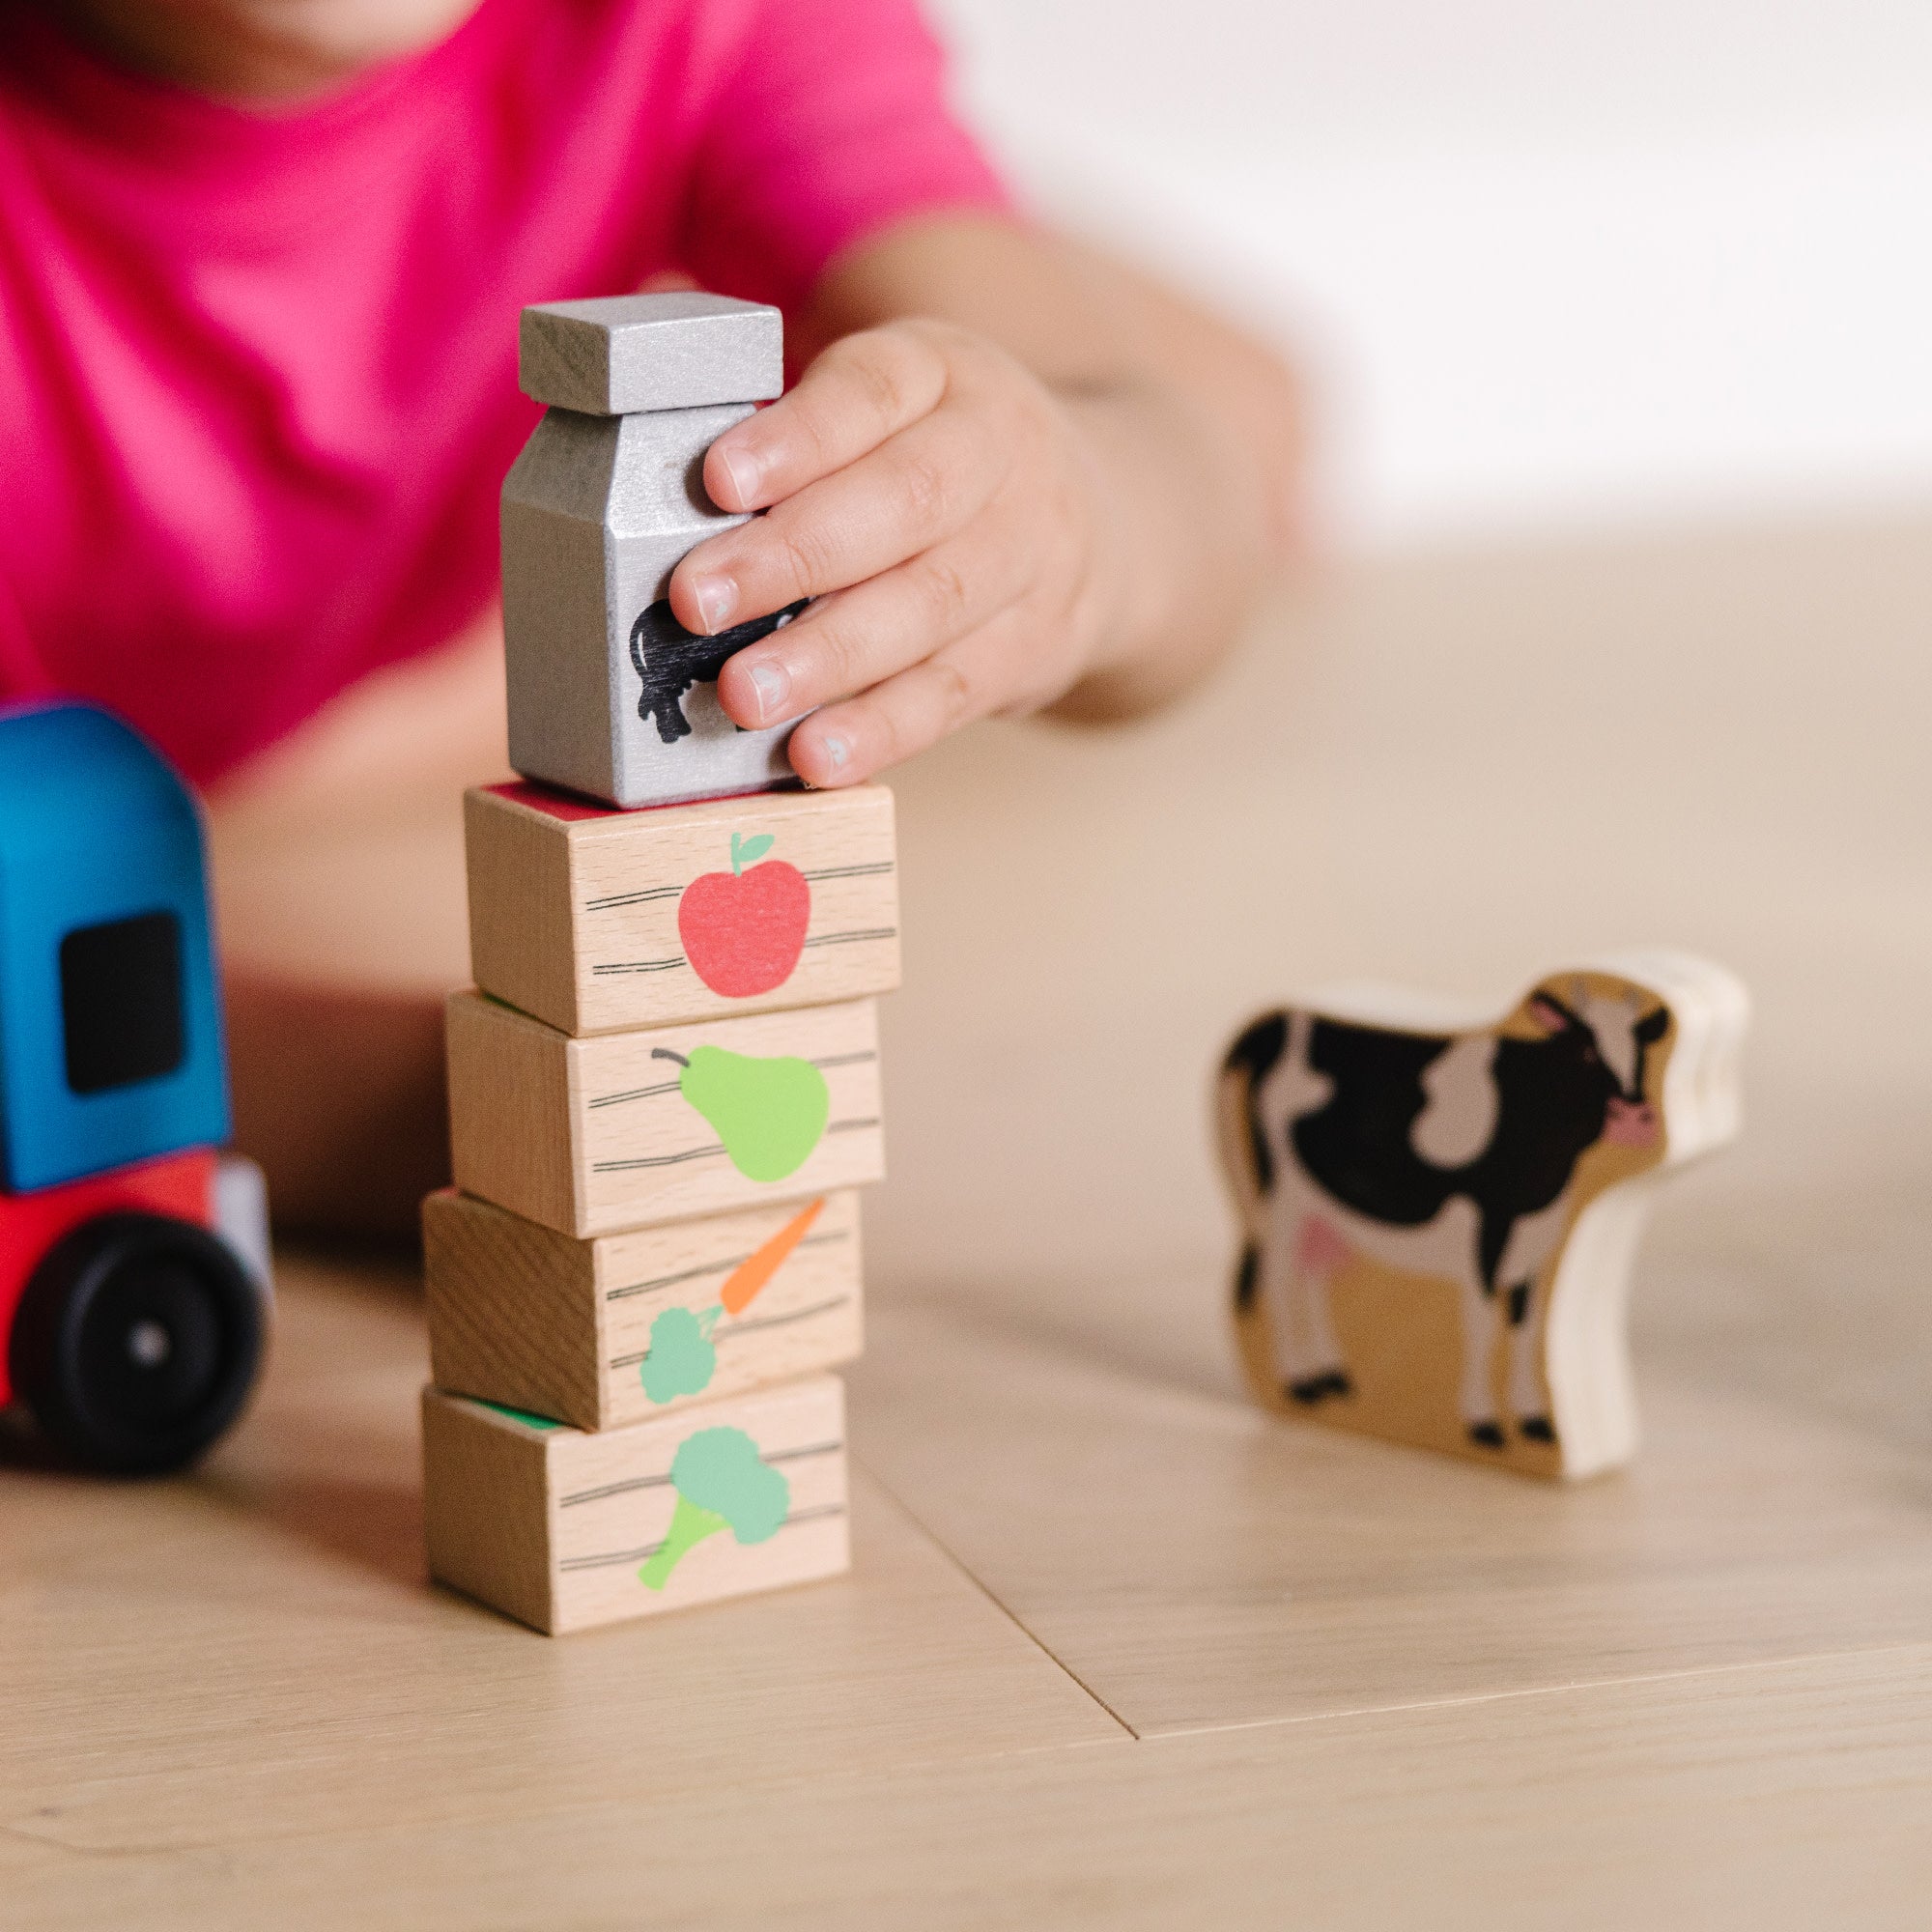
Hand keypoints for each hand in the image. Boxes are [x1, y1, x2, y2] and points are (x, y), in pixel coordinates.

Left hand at [667, 321, 1130, 787]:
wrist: (1109, 522)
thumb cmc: (936, 456)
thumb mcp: (886, 392)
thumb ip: (771, 372)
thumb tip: (651, 307)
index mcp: (945, 373)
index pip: (873, 392)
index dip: (797, 437)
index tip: (716, 479)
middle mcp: (1001, 454)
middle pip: (904, 503)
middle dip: (792, 558)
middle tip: (694, 602)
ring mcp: (1030, 556)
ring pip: (932, 607)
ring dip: (831, 657)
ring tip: (744, 695)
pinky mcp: (1037, 647)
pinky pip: (957, 691)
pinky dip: (884, 729)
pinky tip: (816, 757)